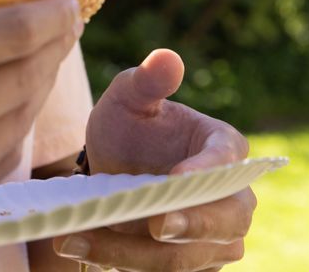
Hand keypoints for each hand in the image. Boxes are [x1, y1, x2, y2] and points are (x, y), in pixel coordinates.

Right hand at [0, 0, 82, 250]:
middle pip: (24, 77)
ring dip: (38, 88)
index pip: (10, 33)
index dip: (50, 16)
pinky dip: (10, 130)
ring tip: (44, 62)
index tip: (70, 3)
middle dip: (54, 48)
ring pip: (18, 123)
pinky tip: (11, 107)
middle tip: (66, 28)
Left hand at [53, 49, 255, 269]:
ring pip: (186, 256)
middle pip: (224, 223)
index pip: (227, 162)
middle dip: (190, 228)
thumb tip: (167, 58)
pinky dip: (119, 260)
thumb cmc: (130, 124)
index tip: (178, 178)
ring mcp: (213, 239)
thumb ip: (147, 80)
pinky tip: (77, 243)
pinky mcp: (187, 264)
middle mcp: (231, 199)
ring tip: (80, 235)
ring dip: (134, 251)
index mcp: (225, 147)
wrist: (112, 167)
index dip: (207, 172)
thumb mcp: (129, 96)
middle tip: (151, 224)